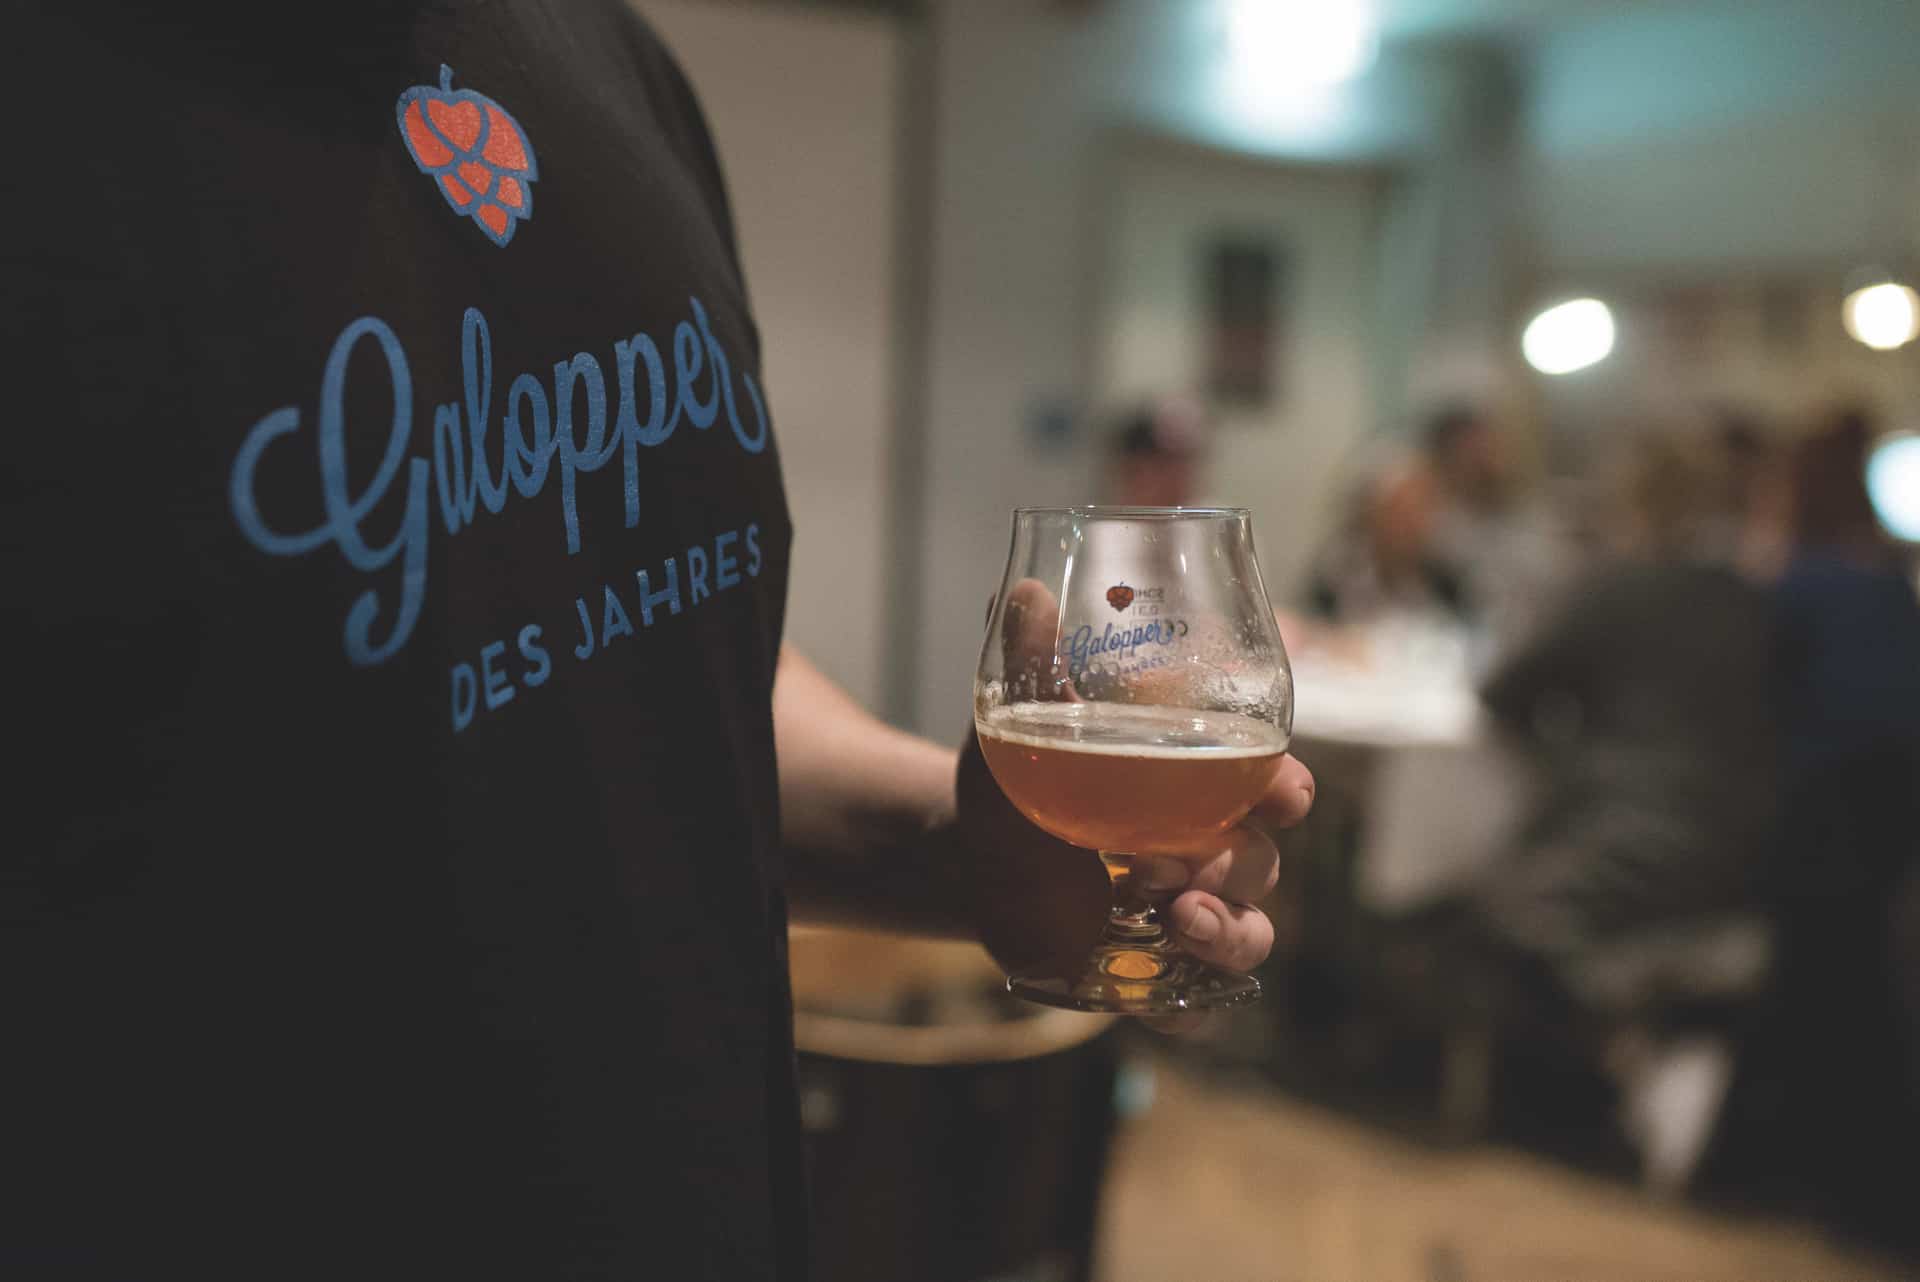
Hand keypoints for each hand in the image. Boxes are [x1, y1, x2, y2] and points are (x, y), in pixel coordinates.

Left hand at [957, 580, 1314, 1031]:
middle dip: (1235, 863)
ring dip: (1228, 932)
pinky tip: (1159, 997)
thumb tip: (1025, 592)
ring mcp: (1184, 920)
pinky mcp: (1149, 978)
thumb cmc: (1014, 779)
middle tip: (1174, 861)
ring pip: (1248, 937)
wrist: (966, 859)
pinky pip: (1198, 1009)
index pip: (1274, 788)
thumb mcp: (1015, 721)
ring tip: (1179, 918)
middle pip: (1263, 864)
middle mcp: (1208, 853)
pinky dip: (1190, 1008)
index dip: (1287, 790)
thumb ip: (1029, 662)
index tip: (1280, 791)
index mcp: (1200, 788)